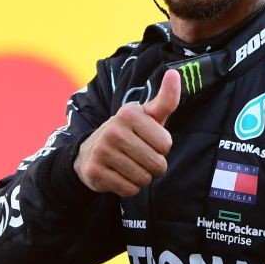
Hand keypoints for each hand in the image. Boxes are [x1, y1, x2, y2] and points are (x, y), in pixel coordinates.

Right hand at [75, 69, 180, 196]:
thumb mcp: (148, 115)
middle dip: (154, 166)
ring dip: (142, 177)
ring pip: (143, 179)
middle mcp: (113, 130)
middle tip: (140, 157)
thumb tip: (174, 73)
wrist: (90, 151)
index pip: (166, 145)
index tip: (148, 140)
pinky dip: (129, 187)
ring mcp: (102, 151)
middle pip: (156, 164)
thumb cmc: (130, 132)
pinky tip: (119, 175)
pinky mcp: (95, 172)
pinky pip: (129, 190)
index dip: (161, 147)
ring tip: (130, 165)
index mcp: (129, 114)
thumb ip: (166, 99)